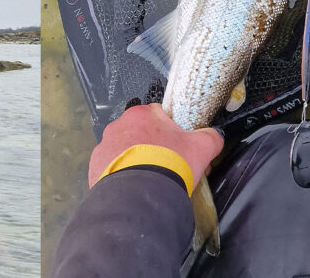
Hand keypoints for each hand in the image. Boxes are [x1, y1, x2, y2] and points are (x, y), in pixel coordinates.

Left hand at [88, 104, 223, 188]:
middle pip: (142, 134)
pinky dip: (123, 176)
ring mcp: (104, 146)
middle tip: (169, 167)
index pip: (159, 116)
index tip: (181, 149)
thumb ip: (211, 137)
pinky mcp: (95, 167)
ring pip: (126, 151)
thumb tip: (215, 136)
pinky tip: (135, 187)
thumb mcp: (201, 148)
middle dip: (155, 148)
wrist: (140, 195)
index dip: (174, 132)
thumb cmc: (170, 164)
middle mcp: (118, 125)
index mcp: (141, 114)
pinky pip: (112, 168)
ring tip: (151, 180)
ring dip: (137, 161)